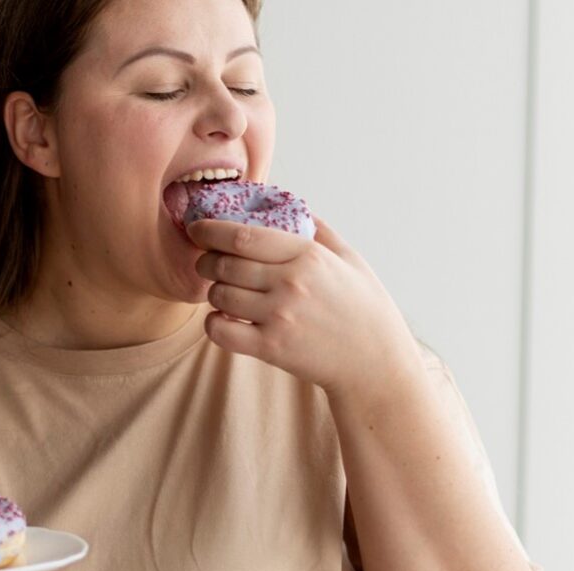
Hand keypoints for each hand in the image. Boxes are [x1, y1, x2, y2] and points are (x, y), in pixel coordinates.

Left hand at [187, 217, 423, 398]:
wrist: (375, 362)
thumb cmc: (364, 308)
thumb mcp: (349, 258)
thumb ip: (319, 230)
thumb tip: (291, 206)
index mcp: (307, 255)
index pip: (243, 235)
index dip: (212, 230)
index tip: (198, 229)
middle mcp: (290, 283)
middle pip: (224, 264)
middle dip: (207, 261)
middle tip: (207, 262)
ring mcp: (279, 317)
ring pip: (219, 295)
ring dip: (213, 292)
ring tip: (223, 292)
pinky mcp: (271, 348)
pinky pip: (221, 330)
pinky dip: (213, 323)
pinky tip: (223, 319)